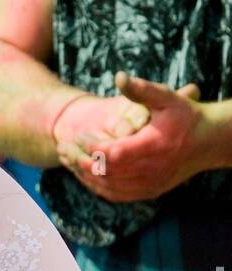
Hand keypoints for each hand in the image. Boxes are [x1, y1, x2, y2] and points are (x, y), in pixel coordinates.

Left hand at [56, 74, 204, 202]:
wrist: (207, 142)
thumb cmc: (186, 115)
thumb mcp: (167, 98)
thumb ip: (141, 90)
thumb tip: (118, 76)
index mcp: (153, 148)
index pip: (111, 154)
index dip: (91, 146)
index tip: (79, 134)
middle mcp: (150, 171)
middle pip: (104, 173)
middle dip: (79, 160)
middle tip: (63, 147)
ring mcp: (148, 186)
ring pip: (106, 187)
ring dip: (83, 174)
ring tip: (67, 158)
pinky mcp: (147, 193)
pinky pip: (114, 195)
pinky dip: (96, 185)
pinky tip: (84, 172)